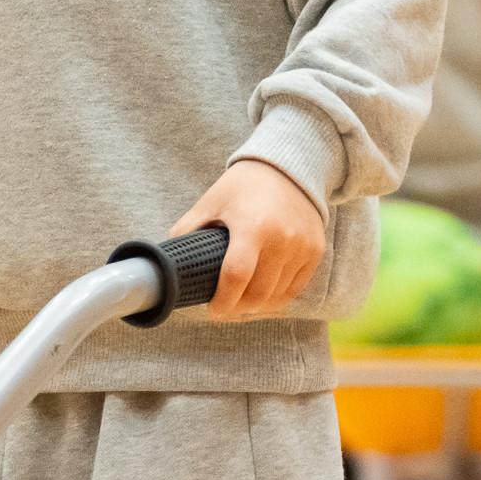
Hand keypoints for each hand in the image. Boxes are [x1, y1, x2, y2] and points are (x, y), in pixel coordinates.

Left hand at [174, 158, 326, 322]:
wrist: (289, 168)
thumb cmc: (242, 187)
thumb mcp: (210, 203)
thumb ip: (187, 231)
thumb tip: (166, 260)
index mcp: (252, 226)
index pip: (236, 277)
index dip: (222, 302)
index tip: (211, 310)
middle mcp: (281, 239)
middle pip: (258, 295)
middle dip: (237, 310)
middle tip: (223, 311)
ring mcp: (302, 247)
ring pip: (277, 298)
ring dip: (256, 308)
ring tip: (239, 305)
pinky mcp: (314, 252)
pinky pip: (294, 290)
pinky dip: (275, 299)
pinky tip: (260, 297)